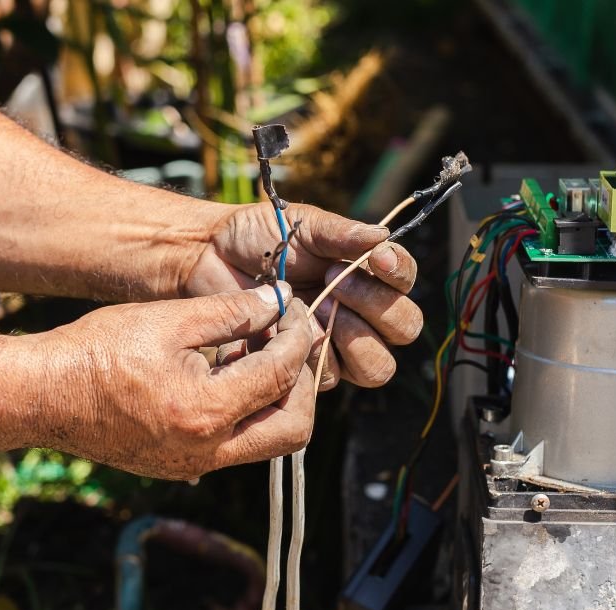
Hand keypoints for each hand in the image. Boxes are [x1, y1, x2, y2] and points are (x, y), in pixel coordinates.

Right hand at [31, 283, 314, 479]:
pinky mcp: (183, 466)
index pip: (281, 375)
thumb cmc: (98, 350)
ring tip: (260, 350)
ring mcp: (195, 465)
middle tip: (292, 341)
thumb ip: (233, 311)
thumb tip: (280, 300)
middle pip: (294, 428)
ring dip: (277, 397)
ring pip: (269, 440)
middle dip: (303, 382)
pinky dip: (249, 410)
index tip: (296, 309)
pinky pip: (238, 444)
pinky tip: (233, 371)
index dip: (298, 336)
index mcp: (206, 411)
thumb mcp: (170, 319)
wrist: (42, 394)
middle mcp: (207, 450)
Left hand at [183, 202, 422, 389]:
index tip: (377, 258)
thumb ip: (344, 234)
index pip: (405, 283)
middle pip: (404, 329)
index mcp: (368, 275)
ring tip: (317, 309)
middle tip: (336, 283)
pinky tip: (289, 329)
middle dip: (376, 307)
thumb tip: (383, 237)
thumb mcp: (307, 226)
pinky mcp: (307, 369)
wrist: (211, 258)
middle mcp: (362, 314)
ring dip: (353, 338)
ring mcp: (337, 345)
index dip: (399, 274)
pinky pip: (331, 377)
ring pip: (377, 365)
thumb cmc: (261, 237)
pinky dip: (314, 354)